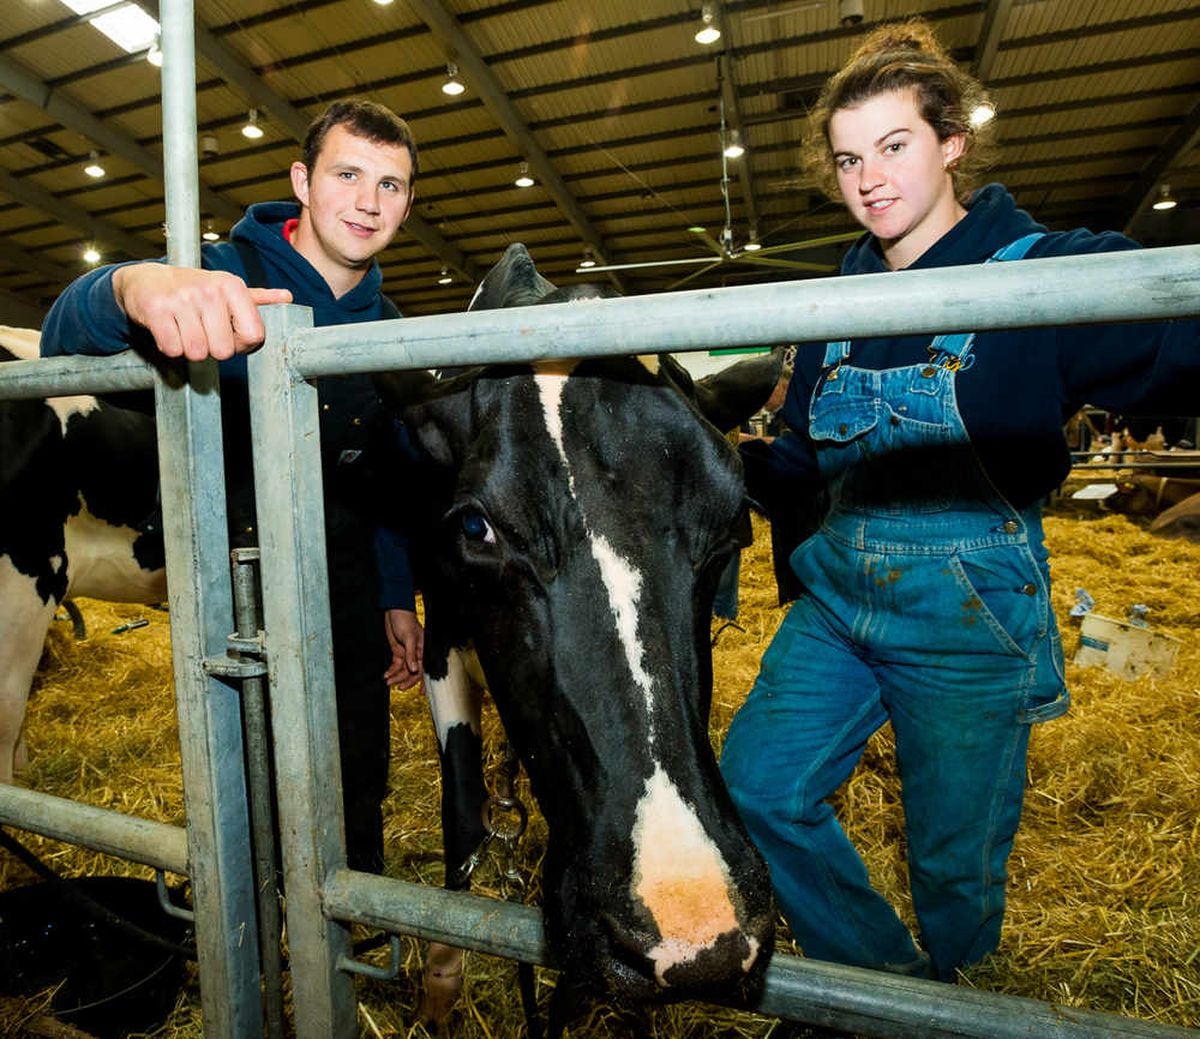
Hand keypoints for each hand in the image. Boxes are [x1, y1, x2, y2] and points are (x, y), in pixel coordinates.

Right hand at [112, 263, 292, 361]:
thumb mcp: (226, 290)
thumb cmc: (193, 289)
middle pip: (224, 350)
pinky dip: (169, 347)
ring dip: (189, 349)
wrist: (146, 279)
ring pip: (197, 353)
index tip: (229, 334)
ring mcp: (181, 298)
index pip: (254, 336)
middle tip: (201, 331)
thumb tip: (287, 297)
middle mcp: (209, 289)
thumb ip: (257, 298)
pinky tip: (169, 330)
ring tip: (184, 329)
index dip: (241, 344)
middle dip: (212, 349)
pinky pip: (172, 349)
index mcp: (232, 286)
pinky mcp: (156, 309)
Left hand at [384, 608, 423, 690]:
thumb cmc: (406, 622)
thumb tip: (414, 669)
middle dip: (406, 680)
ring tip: (388, 681)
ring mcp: (407, 654)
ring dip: (396, 676)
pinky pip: (396, 665)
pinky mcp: (398, 653)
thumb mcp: (409, 638)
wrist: (394, 613)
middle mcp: (416, 654)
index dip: (424, 682)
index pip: (424, 669)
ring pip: (403, 670)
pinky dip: (391, 671)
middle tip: (398, 688)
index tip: (423, 693)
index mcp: (423, 650)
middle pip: (413, 672)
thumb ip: (411, 655)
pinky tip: (386, 675)